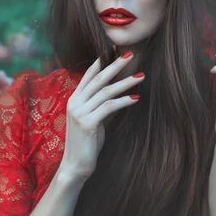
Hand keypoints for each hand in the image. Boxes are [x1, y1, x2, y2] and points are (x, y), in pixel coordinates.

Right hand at [60, 52, 143, 180]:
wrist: (75, 165)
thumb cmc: (86, 143)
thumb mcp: (93, 118)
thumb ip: (100, 104)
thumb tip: (116, 92)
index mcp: (74, 99)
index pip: (89, 75)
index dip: (102, 61)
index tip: (114, 49)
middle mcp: (75, 102)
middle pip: (99, 79)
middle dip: (115, 65)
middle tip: (130, 54)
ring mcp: (80, 112)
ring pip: (106, 91)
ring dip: (125, 82)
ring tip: (141, 76)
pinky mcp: (87, 123)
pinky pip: (109, 107)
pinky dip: (123, 101)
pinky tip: (136, 98)